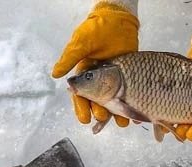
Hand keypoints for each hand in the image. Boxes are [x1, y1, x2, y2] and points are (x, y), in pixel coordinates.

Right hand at [52, 2, 138, 126]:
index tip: (84, 119)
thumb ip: (70, 59)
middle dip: (100, 112)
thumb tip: (56, 74)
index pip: (81, 96)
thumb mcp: (81, 43)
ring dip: (117, 114)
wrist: (118, 21)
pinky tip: (135, 114)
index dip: (81, 108)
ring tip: (122, 122)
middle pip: (98, 102)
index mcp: (85, 75)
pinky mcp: (130, 78)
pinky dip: (133, 106)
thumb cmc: (96, 29)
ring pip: (115, 102)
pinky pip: (130, 95)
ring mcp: (116, 81)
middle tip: (102, 117)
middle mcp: (100, 81)